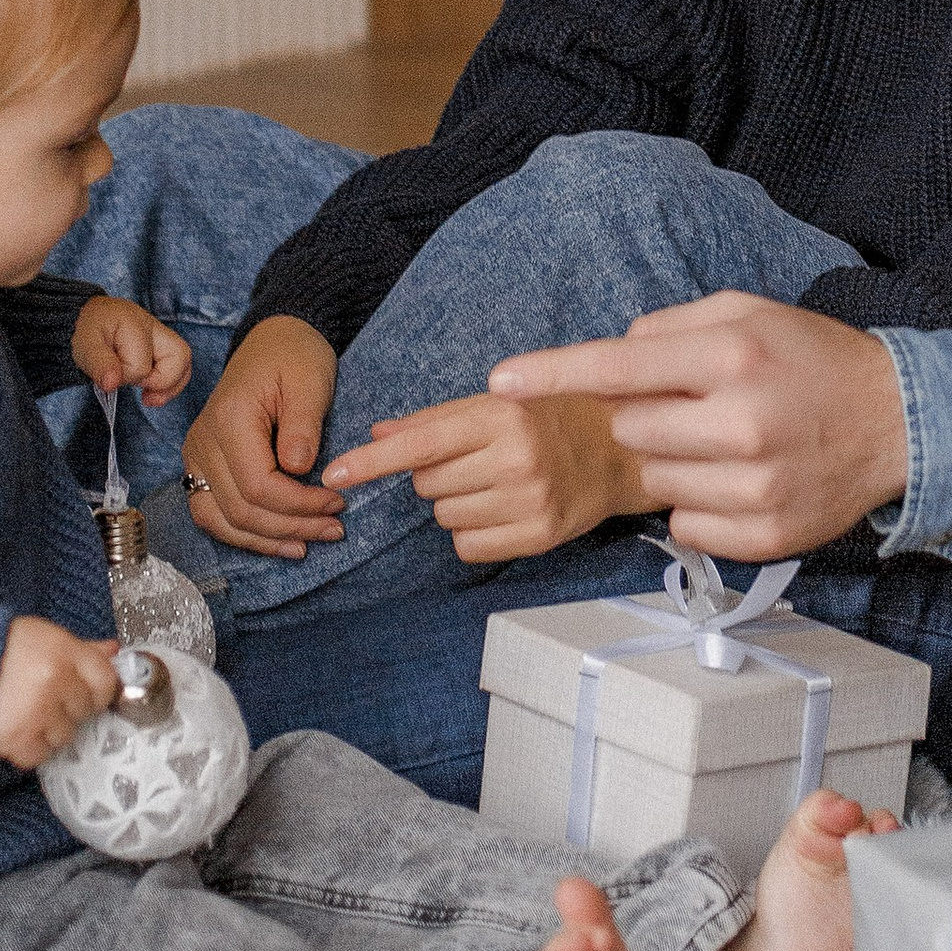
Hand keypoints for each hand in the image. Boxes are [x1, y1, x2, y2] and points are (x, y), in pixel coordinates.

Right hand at [0, 616, 118, 769]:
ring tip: (24, 710)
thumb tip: (112, 651)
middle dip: (68, 707)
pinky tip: (15, 728)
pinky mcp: (16, 738)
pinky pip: (39, 756)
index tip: (87, 693)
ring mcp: (37, 711)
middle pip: (84, 710)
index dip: (98, 690)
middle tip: (43, 697)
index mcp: (63, 651)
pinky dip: (28, 748)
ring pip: (64, 736)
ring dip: (48, 729)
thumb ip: (80, 648)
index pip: (105, 681)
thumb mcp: (43, 636)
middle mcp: (55, 680)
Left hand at [70, 295, 190, 404]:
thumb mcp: (85, 346)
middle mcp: (155, 327)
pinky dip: (171, 383)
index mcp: (134, 324)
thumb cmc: (87, 331)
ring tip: (149, 398)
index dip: (126, 376)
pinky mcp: (162, 345)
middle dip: (160, 381)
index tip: (110, 376)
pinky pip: (180, 365)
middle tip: (140, 391)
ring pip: (184, 361)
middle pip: (179, 356)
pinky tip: (154, 393)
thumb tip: (112, 384)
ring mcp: (161, 334)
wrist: (88, 317)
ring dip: (170, 385)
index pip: (141, 364)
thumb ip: (99, 365)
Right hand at [176, 316, 343, 556]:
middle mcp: (203, 443)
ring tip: (307, 545)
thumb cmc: (294, 356)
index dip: (299, 505)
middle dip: (290, 527)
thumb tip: (299, 471)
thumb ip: (303, 427)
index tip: (337, 502)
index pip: (258, 486)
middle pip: (239, 509)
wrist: (272, 340)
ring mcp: (197, 456)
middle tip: (334, 529)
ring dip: (264, 540)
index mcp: (229, 420)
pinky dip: (244, 532)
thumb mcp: (310, 381)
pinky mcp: (202, 465)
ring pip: (220, 520)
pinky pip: (214, 513)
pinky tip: (278, 540)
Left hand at [321, 390, 645, 561]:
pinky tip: (501, 511)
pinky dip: (472, 532)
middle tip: (474, 461)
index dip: (372, 462)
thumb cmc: (548, 419)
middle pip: (426, 484)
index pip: (420, 444)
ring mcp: (528, 501)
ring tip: (493, 484)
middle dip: (436, 474)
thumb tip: (377, 437)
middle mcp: (516, 459)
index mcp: (502, 417)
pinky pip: (467, 546)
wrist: (618, 450)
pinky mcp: (538, 536)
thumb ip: (435, 420)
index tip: (333, 474)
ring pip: (444, 517)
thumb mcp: (497, 404)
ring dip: (455, 503)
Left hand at [489, 295, 910, 560]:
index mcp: (733, 355)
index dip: (553, 371)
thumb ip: (675, 326)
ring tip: (725, 443)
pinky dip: (697, 504)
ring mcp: (754, 486)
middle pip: (631, 428)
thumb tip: (616, 354)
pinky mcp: (765, 536)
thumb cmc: (812, 360)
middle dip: (647, 416)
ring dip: (672, 462)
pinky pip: (684, 525)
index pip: (619, 365)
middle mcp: (741, 422)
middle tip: (696, 406)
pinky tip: (737, 481)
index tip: (501, 379)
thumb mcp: (751, 313)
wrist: (899, 422)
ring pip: (653, 481)